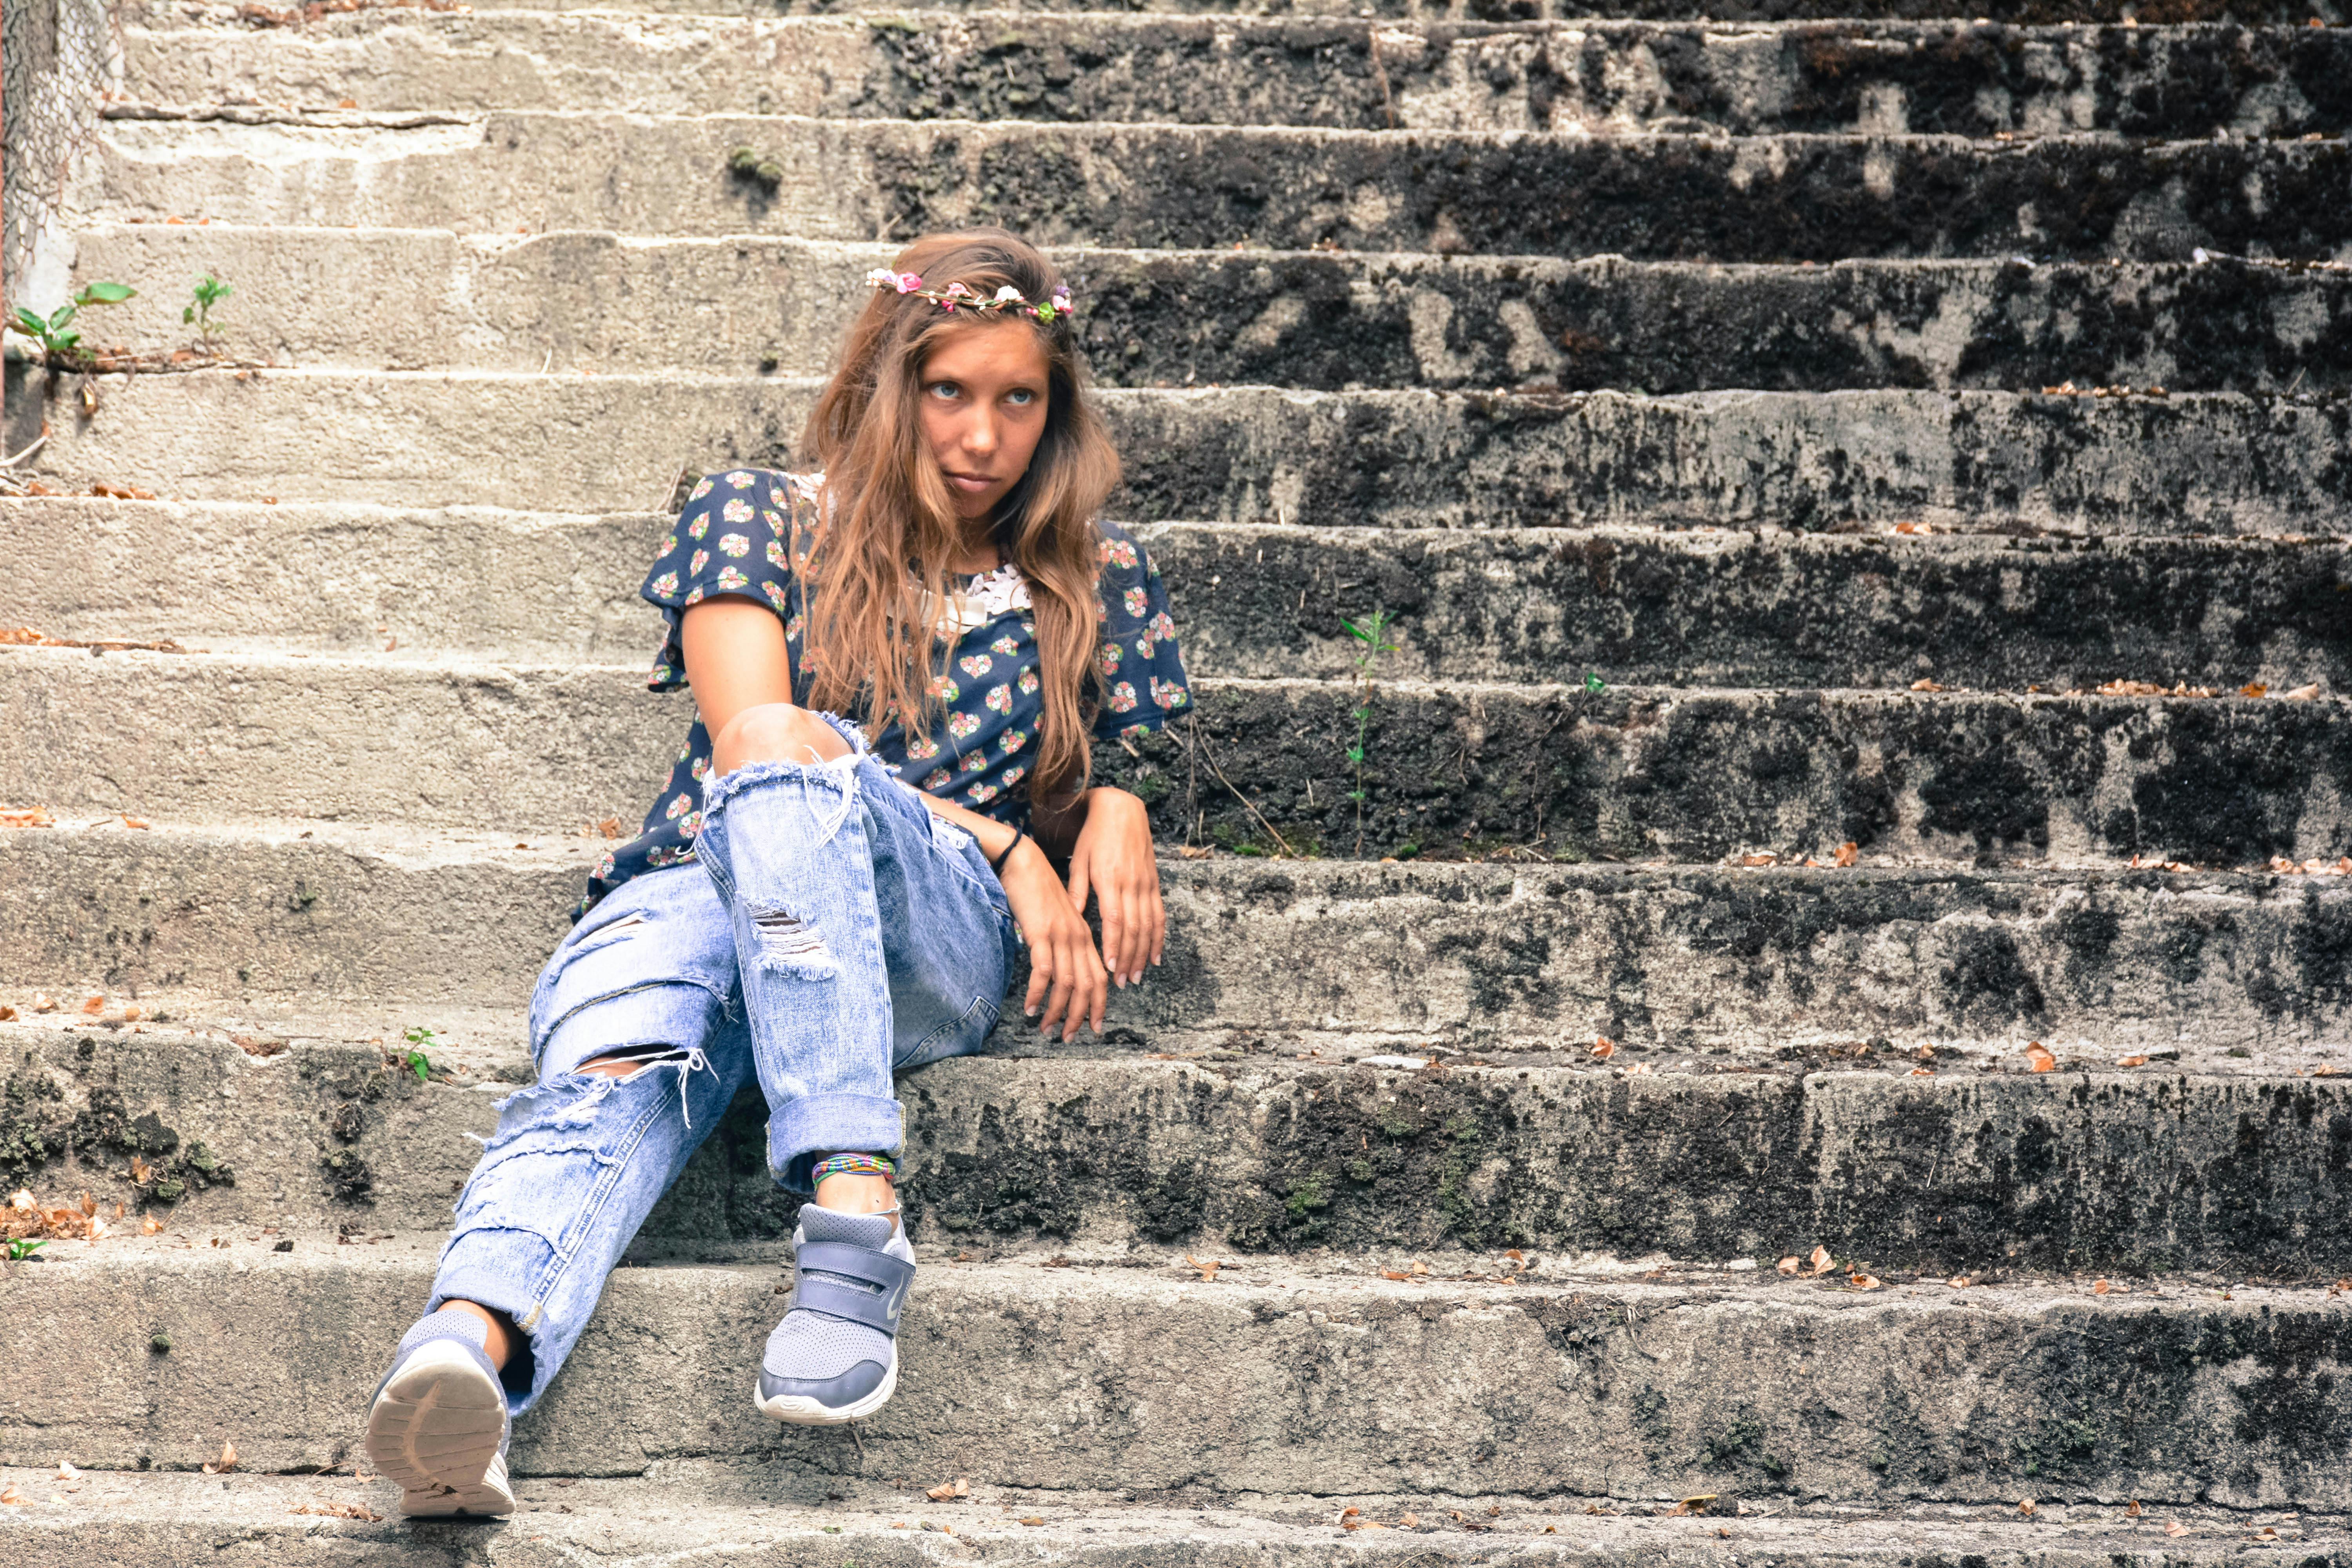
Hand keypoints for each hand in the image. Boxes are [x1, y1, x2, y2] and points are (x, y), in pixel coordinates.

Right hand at [1000, 840, 1106, 1040]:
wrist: (1022, 862)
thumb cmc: (1036, 890)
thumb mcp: (1057, 918)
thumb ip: (1063, 941)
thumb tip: (1059, 969)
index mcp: (1084, 935)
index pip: (1099, 977)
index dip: (1099, 1005)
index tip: (1094, 1027)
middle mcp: (1077, 938)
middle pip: (1087, 986)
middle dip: (1078, 1016)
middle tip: (1067, 1037)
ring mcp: (1061, 936)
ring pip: (1067, 984)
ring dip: (1056, 1011)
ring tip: (1046, 1029)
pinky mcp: (1041, 933)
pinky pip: (1043, 971)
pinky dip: (1038, 993)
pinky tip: (1030, 1008)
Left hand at [1064, 788, 1164, 988]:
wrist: (1122, 809)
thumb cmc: (1094, 836)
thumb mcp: (1079, 861)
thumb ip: (1077, 892)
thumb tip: (1069, 920)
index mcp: (1109, 879)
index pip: (1114, 920)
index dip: (1113, 945)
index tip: (1109, 968)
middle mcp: (1131, 883)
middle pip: (1134, 928)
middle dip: (1128, 958)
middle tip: (1121, 982)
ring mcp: (1146, 883)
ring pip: (1149, 925)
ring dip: (1144, 953)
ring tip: (1136, 976)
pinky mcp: (1154, 882)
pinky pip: (1160, 914)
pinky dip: (1159, 937)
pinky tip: (1155, 956)